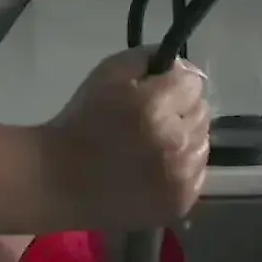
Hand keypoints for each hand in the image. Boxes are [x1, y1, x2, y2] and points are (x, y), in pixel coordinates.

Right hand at [42, 47, 210, 231]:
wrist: (59, 180)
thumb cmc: (82, 121)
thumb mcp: (108, 72)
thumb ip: (149, 59)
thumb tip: (182, 66)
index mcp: (156, 106)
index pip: (193, 82)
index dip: (174, 83)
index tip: (156, 91)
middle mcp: (175, 142)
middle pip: (202, 111)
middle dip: (181, 110)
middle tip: (151, 119)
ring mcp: (180, 177)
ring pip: (203, 143)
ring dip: (184, 139)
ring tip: (153, 145)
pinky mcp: (180, 202)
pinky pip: (198, 174)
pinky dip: (182, 168)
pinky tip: (155, 168)